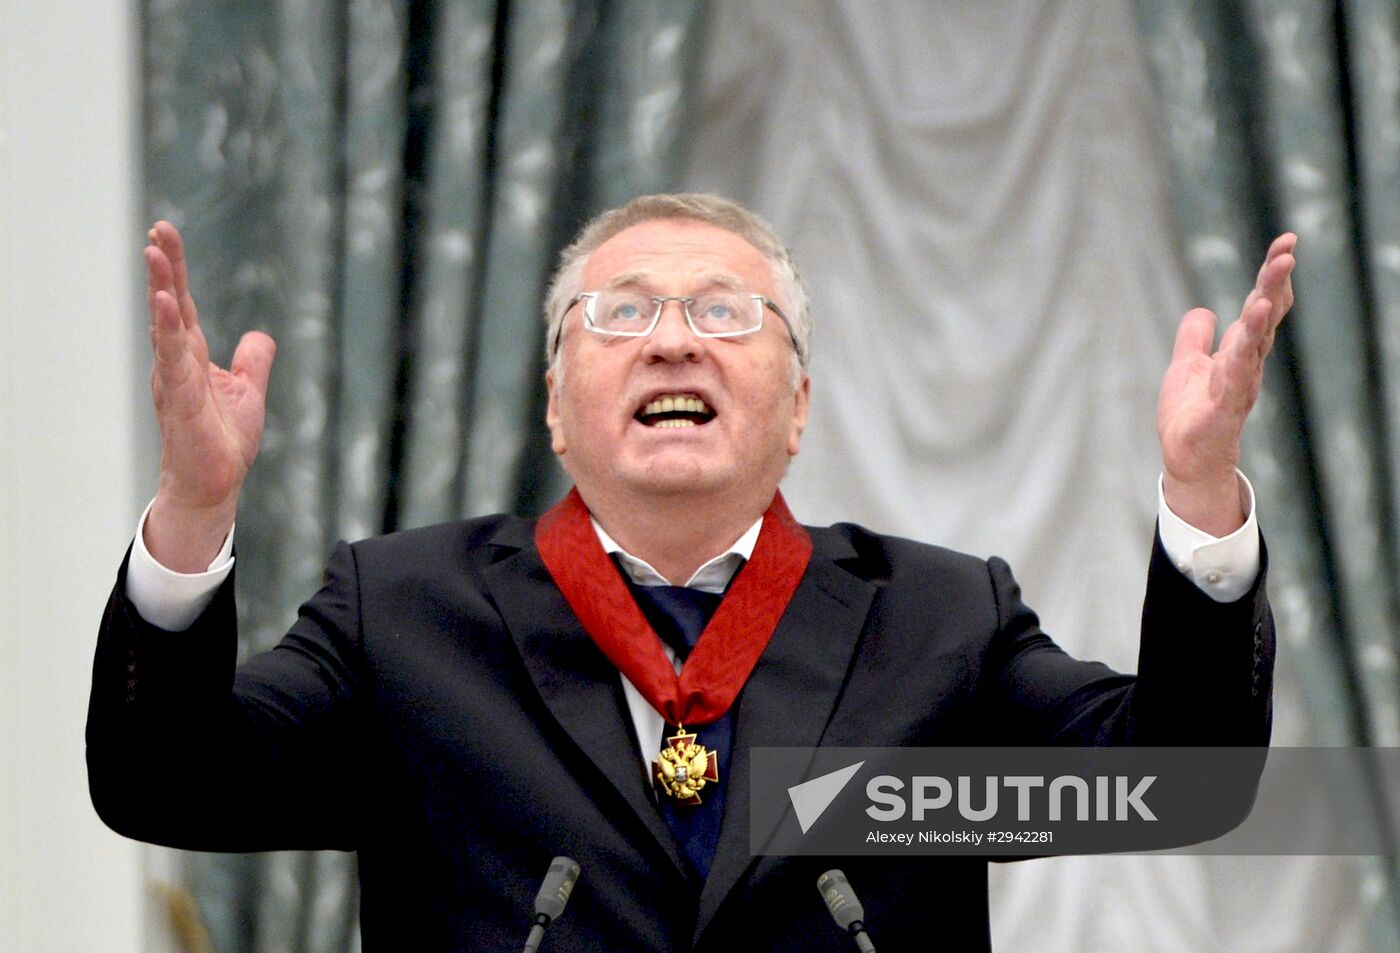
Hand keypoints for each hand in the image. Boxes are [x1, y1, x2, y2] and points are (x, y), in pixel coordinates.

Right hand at [144, 221, 275, 570]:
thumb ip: (252, 361)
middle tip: (158, 231)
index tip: (165, 234)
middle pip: (171, 305)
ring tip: (154, 255)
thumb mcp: (248, 391)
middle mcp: (178, 361)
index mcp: (193, 355)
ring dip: (162, 289)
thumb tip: (258, 334)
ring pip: (167, 326)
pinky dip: (168, 331)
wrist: (215, 482)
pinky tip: (165, 303)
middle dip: (165, 268)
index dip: (177, 270)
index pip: (185, 303)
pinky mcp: (180, 399)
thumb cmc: (224, 439)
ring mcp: (176, 379)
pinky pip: (172, 359)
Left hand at [1158, 233, 1296, 536]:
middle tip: (1287, 250)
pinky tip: (1245, 336)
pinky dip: (1241, 355)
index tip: (1286, 242)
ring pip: (1253, 344)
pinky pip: (1235, 377)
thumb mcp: (1186, 366)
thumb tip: (1204, 310)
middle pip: (1264, 316)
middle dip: (1274, 283)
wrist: (1186, 459)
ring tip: (1268, 290)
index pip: (1260, 305)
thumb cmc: (1191, 415)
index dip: (1271, 275)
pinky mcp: (1223, 407)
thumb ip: (1195, 338)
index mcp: (1239, 350)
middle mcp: (1246, 363)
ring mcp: (1238, 384)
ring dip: (1261, 316)